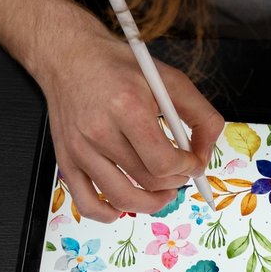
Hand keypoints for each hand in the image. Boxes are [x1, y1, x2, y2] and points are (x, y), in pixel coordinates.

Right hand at [35, 31, 222, 221]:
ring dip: (150, 204)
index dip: (187, 169)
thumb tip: (205, 154)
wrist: (68, 57)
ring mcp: (79, 150)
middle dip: (174, 183)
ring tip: (161, 194)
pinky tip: (122, 206)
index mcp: (127, 107)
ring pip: (121, 199)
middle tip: (180, 174)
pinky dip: (108, 214)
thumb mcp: (168, 79)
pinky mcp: (66, 160)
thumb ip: (199, 115)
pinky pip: (86, 204)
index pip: (164, 162)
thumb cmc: (117, 66)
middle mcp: (99, 132)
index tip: (193, 163)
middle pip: (146, 181)